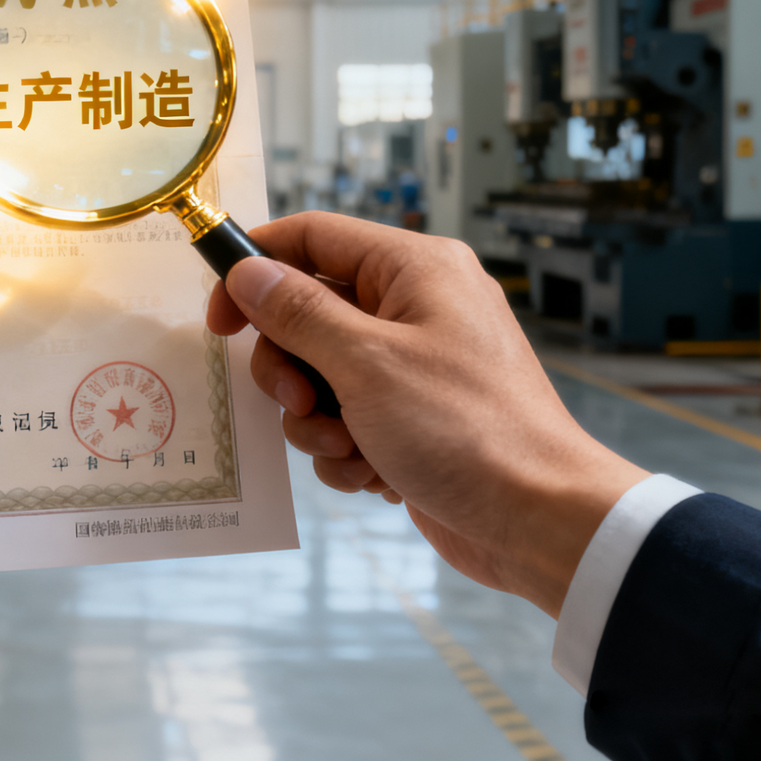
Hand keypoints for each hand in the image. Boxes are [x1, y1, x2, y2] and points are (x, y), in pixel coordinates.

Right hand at [207, 213, 646, 617]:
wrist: (543, 523)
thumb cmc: (466, 430)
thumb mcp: (366, 364)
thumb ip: (297, 312)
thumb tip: (247, 270)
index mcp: (414, 268)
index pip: (311, 238)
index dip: (254, 269)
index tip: (217, 319)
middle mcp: (414, 306)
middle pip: (306, 314)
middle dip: (291, 368)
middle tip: (300, 400)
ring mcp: (413, 365)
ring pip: (319, 374)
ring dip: (317, 420)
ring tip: (350, 448)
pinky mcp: (412, 418)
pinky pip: (346, 419)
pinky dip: (347, 450)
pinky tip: (377, 476)